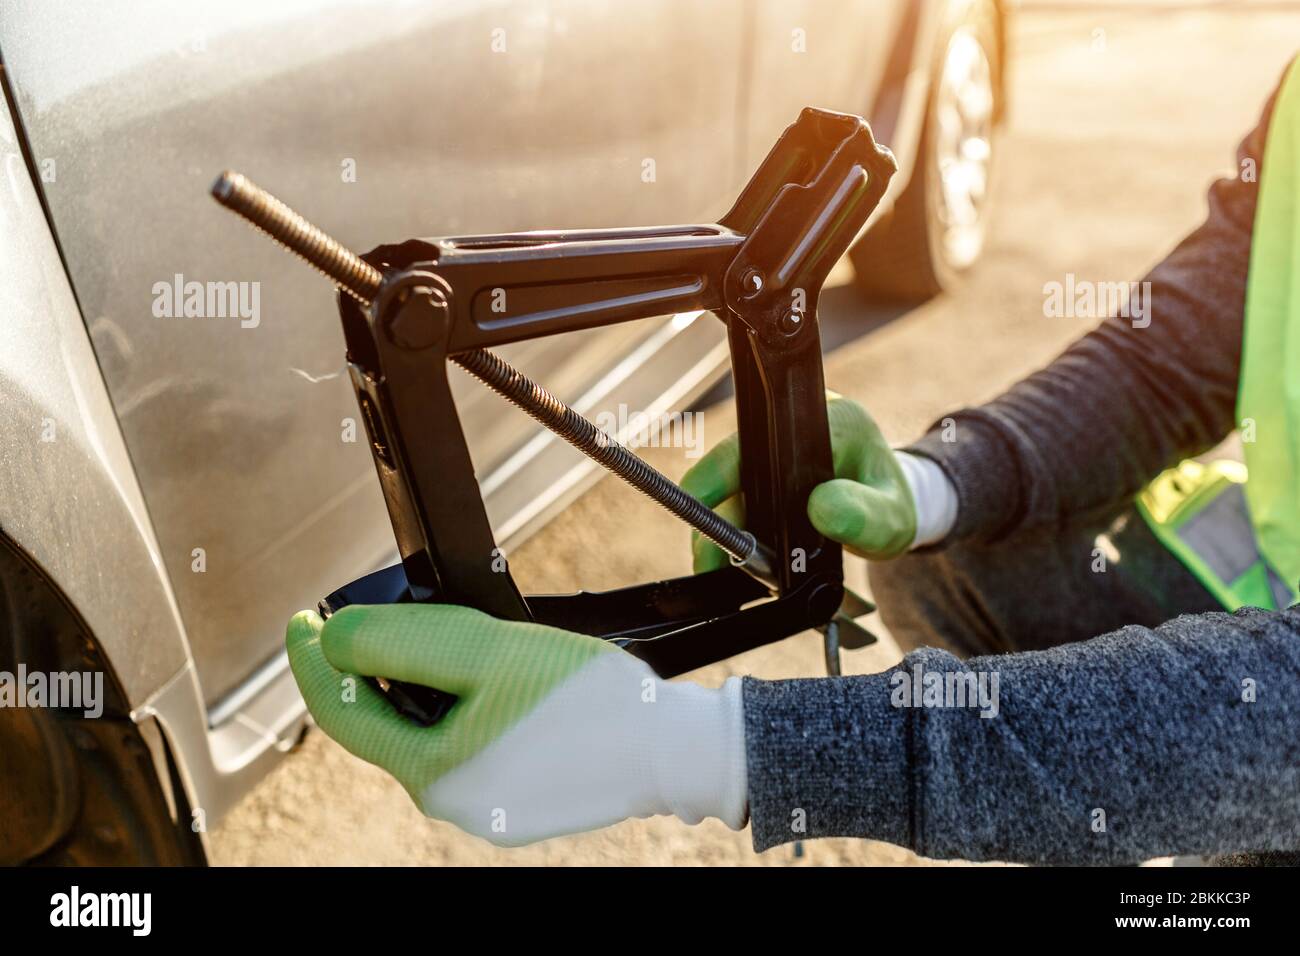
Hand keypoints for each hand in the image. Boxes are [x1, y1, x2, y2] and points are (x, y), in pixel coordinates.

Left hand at [286, 604, 746, 846]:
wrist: (671, 746)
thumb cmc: (585, 698)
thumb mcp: (485, 652)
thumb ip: (401, 642)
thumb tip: (331, 637)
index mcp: (434, 773)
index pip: (340, 712)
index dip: (310, 660)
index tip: (300, 619)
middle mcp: (454, 801)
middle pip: (387, 723)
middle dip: (376, 668)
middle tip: (379, 617)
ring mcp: (489, 804)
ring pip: (431, 732)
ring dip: (426, 685)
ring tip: (450, 640)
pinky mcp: (520, 797)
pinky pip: (469, 744)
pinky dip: (463, 706)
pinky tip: (492, 678)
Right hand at [680, 396, 919, 569]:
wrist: (890, 512)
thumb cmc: (894, 509)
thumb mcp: (892, 519)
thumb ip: (865, 516)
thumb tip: (822, 509)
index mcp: (830, 422)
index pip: (764, 440)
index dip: (719, 471)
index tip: (701, 506)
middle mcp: (794, 429)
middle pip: (732, 464)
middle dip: (714, 514)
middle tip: (708, 559)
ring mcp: (777, 452)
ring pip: (728, 487)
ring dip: (721, 529)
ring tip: (721, 569)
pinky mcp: (767, 474)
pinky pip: (737, 499)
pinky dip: (733, 532)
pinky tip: (737, 560)